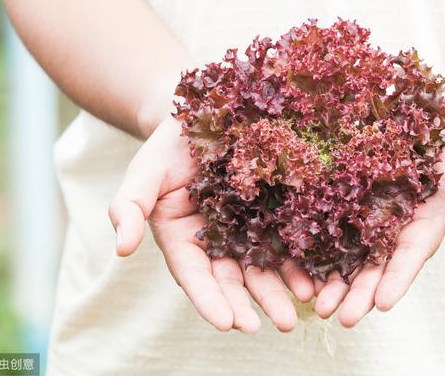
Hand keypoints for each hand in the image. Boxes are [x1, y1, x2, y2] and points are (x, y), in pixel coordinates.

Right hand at [108, 117, 314, 332]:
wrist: (200, 120)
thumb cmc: (166, 149)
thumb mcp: (144, 173)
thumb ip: (130, 208)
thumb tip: (122, 250)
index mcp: (183, 241)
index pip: (196, 277)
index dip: (211, 300)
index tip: (228, 324)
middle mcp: (216, 243)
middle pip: (236, 279)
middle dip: (257, 303)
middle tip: (282, 324)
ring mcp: (246, 229)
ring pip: (266, 264)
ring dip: (286, 286)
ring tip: (310, 302)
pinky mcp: (271, 212)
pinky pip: (287, 237)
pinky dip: (302, 255)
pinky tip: (322, 269)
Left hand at [312, 110, 444, 326]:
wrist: (419, 115)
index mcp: (429, 218)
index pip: (414, 252)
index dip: (400, 277)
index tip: (385, 302)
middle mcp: (398, 226)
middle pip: (379, 266)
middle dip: (361, 293)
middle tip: (342, 318)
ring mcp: (372, 217)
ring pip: (352, 256)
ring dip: (336, 283)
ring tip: (318, 307)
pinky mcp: (348, 202)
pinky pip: (331, 228)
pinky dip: (317, 251)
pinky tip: (300, 271)